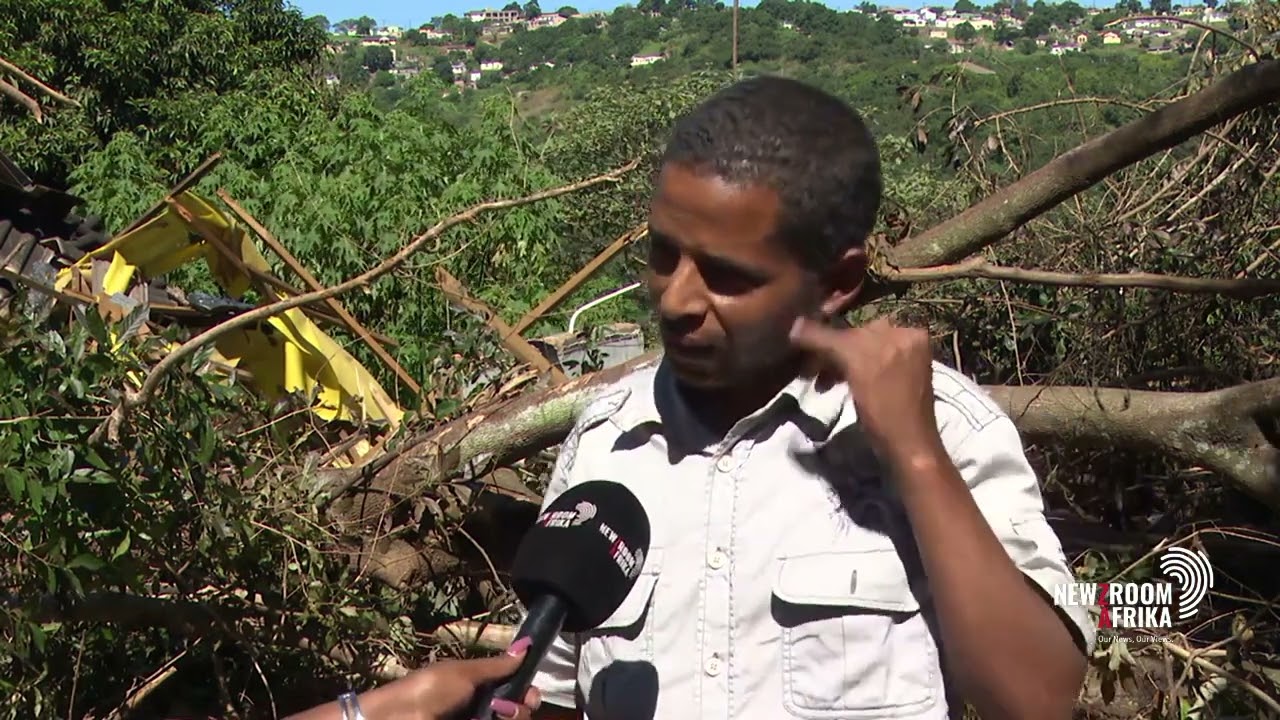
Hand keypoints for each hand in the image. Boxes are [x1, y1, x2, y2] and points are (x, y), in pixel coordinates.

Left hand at [415, 637, 541, 719]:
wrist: (399, 718)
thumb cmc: (430, 690)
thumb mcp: (464, 673)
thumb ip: (497, 665)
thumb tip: (526, 644)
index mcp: (481, 688)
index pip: (516, 691)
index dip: (527, 692)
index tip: (530, 695)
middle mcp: (483, 709)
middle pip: (518, 712)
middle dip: (521, 709)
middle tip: (506, 709)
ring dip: (511, 717)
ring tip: (493, 717)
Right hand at [789, 316, 942, 468]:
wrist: (907, 447)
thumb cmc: (884, 408)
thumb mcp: (855, 365)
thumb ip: (824, 340)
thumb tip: (795, 325)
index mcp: (908, 330)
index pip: (855, 327)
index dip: (824, 338)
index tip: (801, 353)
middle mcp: (909, 340)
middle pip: (857, 339)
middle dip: (830, 354)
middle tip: (810, 372)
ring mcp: (906, 360)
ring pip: (861, 354)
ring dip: (837, 365)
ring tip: (823, 384)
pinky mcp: (901, 379)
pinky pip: (868, 367)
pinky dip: (851, 373)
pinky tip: (837, 385)